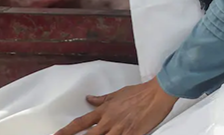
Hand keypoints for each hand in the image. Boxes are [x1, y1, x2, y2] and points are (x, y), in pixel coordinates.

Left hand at [55, 77, 178, 134]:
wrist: (157, 94)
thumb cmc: (138, 93)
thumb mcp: (117, 94)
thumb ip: (101, 100)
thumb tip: (89, 99)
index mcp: (104, 111)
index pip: (80, 122)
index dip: (67, 131)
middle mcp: (109, 121)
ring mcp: (120, 129)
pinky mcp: (132, 134)